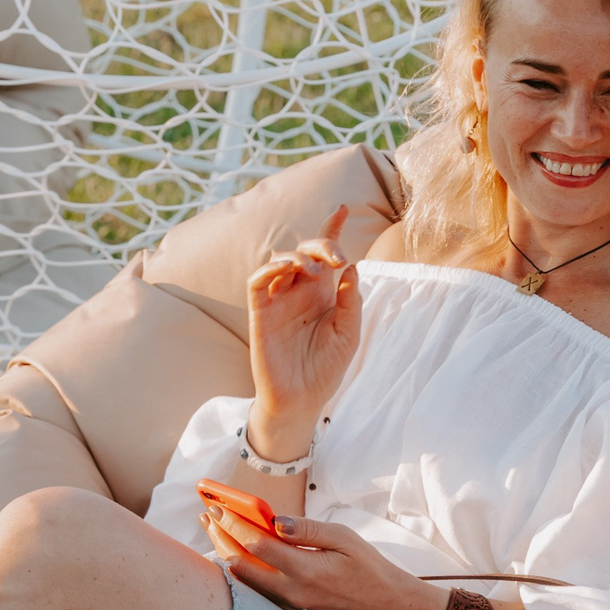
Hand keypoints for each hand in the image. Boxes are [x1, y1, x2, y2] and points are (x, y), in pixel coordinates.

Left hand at [206, 510, 446, 609]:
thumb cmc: (370, 569)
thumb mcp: (346, 539)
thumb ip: (309, 529)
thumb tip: (275, 521)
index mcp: (307, 571)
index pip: (257, 546)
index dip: (234, 525)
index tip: (219, 507)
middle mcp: (292, 593)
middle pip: (241, 566)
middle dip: (219, 538)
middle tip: (207, 516)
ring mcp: (289, 608)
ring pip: (244, 582)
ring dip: (225, 555)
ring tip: (214, 531)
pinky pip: (256, 593)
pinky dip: (240, 573)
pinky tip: (234, 556)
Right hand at [245, 206, 358, 460]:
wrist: (302, 400)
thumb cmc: (326, 370)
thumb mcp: (349, 334)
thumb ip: (352, 301)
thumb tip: (350, 267)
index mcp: (323, 294)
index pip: (326, 255)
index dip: (332, 229)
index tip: (343, 208)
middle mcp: (300, 292)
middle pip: (305, 252)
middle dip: (321, 244)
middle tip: (336, 258)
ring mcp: (278, 301)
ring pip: (280, 261)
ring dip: (298, 257)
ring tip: (316, 272)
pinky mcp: (260, 312)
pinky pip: (257, 281)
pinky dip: (269, 268)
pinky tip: (284, 269)